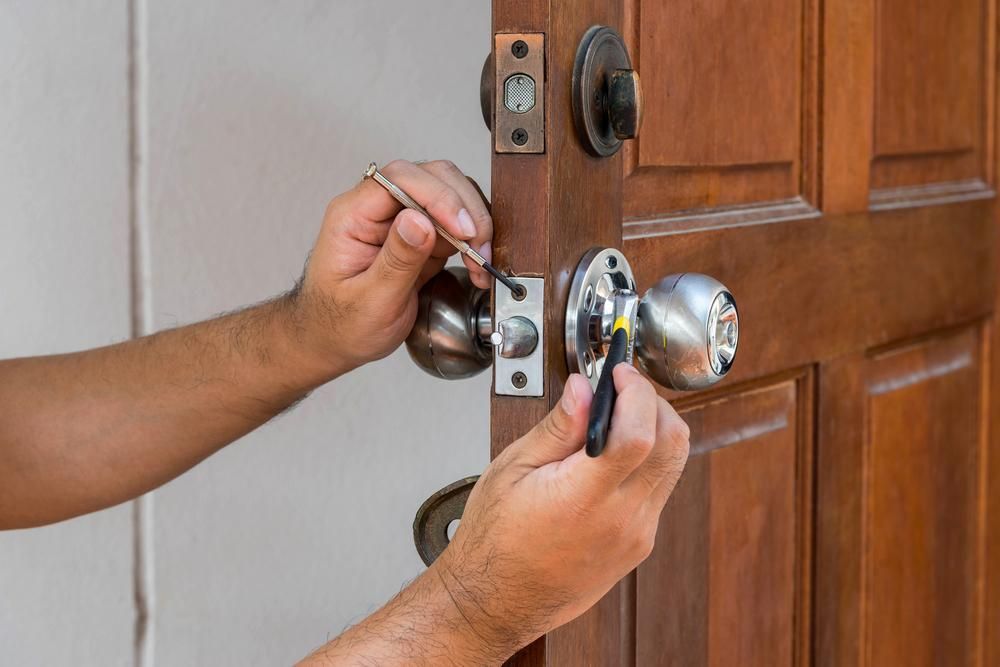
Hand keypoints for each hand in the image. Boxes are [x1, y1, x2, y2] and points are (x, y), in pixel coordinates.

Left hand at [295, 159, 492, 371]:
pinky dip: (472, 241)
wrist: (337, 341)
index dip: (438, 196)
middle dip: (462, 208)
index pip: (400, 178)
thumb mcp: (369, 300)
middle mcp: (378, 210)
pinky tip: (476, 265)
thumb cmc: (341, 324)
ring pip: (449, 196)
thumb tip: (420, 220)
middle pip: (431, 177)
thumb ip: (396, 260)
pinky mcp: (421, 237)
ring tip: (480, 261)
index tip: (461, 228)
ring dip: (473, 224)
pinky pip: (454, 224)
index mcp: (353, 216)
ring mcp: (401, 221)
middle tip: (478, 247)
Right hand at [431, 366, 690, 656]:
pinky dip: (650, 459)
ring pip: (674, 465)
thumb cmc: (494, 542)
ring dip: (657, 429)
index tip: (619, 372)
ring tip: (618, 415)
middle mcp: (621, 520)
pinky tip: (615, 453)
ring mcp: (636, 536)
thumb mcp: (512, 470)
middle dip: (654, 402)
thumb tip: (584, 388)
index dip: (637, 392)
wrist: (496, 603)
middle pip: (673, 444)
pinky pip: (661, 490)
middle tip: (623, 386)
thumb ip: (557, 427)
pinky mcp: (639, 545)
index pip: (639, 434)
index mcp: (583, 498)